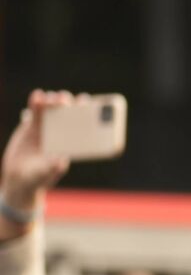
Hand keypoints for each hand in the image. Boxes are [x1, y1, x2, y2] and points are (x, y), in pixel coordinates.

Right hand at [1, 91, 74, 227]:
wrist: (19, 178)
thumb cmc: (38, 178)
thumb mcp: (44, 173)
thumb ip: (52, 167)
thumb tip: (60, 161)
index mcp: (72, 143)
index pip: (83, 125)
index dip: (87, 113)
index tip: (87, 103)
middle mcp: (62, 133)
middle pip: (68, 113)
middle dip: (68, 104)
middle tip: (64, 100)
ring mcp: (47, 128)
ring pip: (52, 109)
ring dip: (53, 100)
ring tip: (51, 98)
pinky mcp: (32, 126)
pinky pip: (35, 111)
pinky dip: (36, 103)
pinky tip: (37, 95)